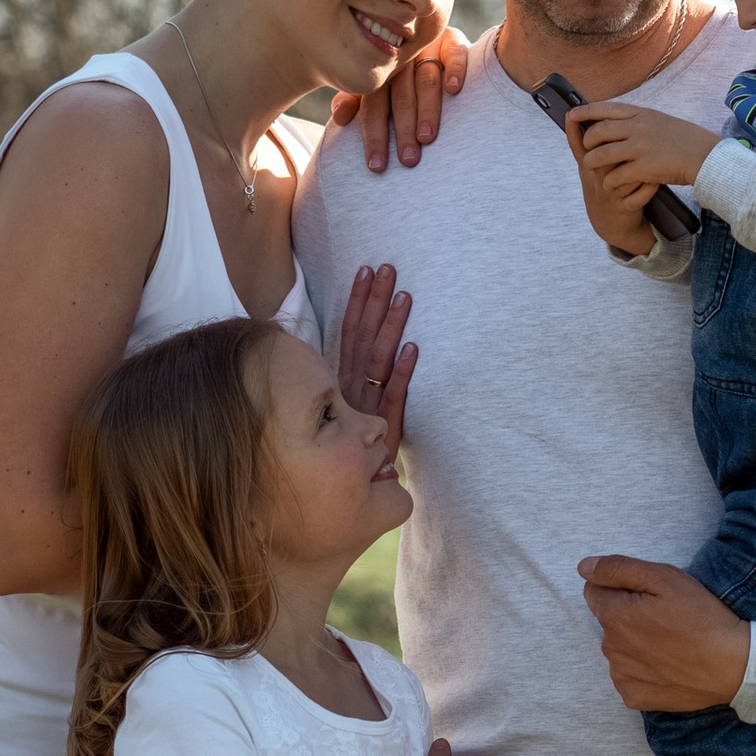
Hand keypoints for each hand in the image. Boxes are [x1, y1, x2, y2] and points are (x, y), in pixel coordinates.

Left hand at [328, 24, 471, 170]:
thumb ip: (355, 102)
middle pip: (400, 96)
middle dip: (402, 130)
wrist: (423, 36)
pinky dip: (455, 68)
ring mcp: (426, 48)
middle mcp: (401, 60)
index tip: (377, 166)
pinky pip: (454, 51)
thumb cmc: (397, 78)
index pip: (373, 106)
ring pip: (426, 79)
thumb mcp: (373, 88)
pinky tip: (453, 89)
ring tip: (427, 137)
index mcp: (380, 75)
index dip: (374, 136)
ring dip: (427, 109)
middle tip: (408, 159)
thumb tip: (339, 117)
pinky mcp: (451, 39)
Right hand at [336, 262, 415, 449]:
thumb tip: (360, 351)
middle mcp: (351, 388)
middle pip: (363, 337)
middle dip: (374, 300)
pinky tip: (413, 348)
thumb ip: (349, 381)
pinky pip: (395, 394)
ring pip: (379, 358)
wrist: (353, 487)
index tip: (365, 271)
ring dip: (391, 325)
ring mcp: (368, 405)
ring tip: (404, 295)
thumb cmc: (351, 446)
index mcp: (342, 381)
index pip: (350, 332)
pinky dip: (403, 371)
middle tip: (387, 268)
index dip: (358, 301)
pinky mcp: (384, 424)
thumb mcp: (345, 409)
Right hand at [562, 122, 655, 258]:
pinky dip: (647, 188)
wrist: (611, 223)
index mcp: (588, 166)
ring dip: (637, 167)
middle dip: (616, 148)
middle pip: (601, 158)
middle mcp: (595, 180)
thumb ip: (592, 144)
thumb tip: (591, 114)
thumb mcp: (592, 168)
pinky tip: (655, 181)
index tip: (572, 114)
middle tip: (629, 139)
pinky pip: (636, 197)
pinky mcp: (624, 208)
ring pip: (622, 176)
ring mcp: (609, 195)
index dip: (574, 130)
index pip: (578, 145)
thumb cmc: (605, 186)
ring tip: (650, 159)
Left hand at [569, 102, 716, 191]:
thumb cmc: (681, 138)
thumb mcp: (657, 119)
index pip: (605, 108)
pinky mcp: (642, 169)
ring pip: (600, 156)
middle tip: (587, 149)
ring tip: (594, 169)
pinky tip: (611, 184)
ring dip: (593, 164)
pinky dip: (609, 182)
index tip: (571, 114)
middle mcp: (636, 127)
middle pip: (598, 132)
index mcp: (639, 113)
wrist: (702, 154)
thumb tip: (615, 118)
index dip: (585, 111)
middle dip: (587, 142)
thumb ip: (636, 119)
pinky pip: (614, 176)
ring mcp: (639, 148)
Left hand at [577, 556, 750, 711]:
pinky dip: (642, 670)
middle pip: (608, 622)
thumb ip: (618, 569)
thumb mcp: (664, 578)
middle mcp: (610, 648)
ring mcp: (621, 676)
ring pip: (618, 650)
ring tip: (670, 643)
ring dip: (635, 644)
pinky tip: (667, 665)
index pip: (594, 592)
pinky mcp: (634, 697)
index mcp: (613, 616)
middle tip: (665, 619)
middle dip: (628, 616)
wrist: (733, 665)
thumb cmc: (701, 617)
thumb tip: (584, 567)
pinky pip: (629, 676)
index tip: (649, 595)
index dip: (621, 589)